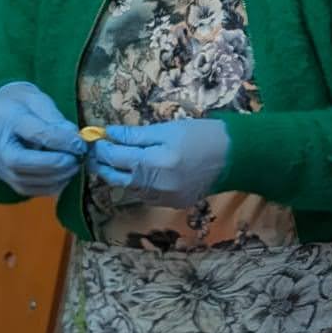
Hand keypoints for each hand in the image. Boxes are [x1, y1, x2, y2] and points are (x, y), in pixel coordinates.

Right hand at [0, 82, 84, 196]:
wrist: (1, 114)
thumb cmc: (22, 105)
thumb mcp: (38, 100)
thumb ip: (55, 119)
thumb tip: (75, 140)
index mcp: (5, 120)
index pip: (34, 134)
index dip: (61, 141)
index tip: (80, 144)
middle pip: (23, 163)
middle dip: (56, 163)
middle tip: (78, 158)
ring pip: (26, 181)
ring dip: (56, 177)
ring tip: (74, 165)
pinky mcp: (7, 179)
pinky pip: (29, 190)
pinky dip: (50, 186)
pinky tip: (64, 175)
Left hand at [89, 118, 229, 206]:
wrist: (236, 156)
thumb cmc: (202, 135)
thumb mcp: (167, 129)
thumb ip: (135, 135)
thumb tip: (108, 134)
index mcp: (154, 163)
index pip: (115, 158)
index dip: (101, 148)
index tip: (94, 138)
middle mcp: (156, 186)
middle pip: (117, 178)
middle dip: (103, 165)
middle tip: (97, 152)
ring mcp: (165, 198)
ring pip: (130, 189)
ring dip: (119, 175)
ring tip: (114, 160)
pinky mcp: (173, 203)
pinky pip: (146, 195)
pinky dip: (137, 183)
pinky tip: (139, 172)